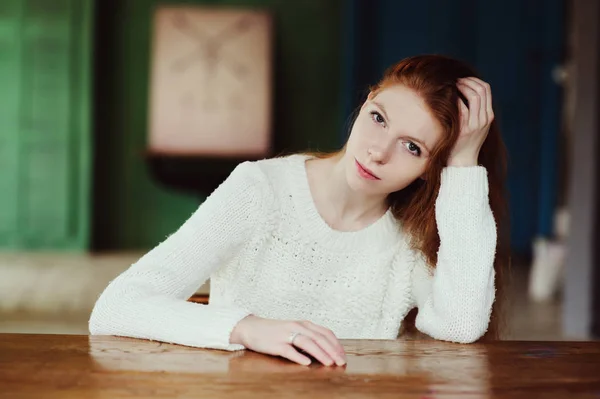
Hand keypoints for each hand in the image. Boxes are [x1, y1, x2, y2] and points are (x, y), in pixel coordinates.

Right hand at [230, 315, 345, 366]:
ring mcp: (286, 334)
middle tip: (341, 362)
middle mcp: (297, 326)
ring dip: (320, 353)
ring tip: (329, 363)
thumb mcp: (294, 331)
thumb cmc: (275, 332)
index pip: (325, 332)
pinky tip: (306, 363)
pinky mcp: (275, 344)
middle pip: (318, 338)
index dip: (336, 344)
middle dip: (332, 350)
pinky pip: (288, 350)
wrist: (251, 328)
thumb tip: (327, 350)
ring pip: (307, 342)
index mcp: (303, 324)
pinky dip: (298, 356)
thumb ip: (308, 337)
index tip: (343, 355)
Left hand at [449, 77, 493, 166]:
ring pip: (474, 96)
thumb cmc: (466, 143)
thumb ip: (475, 112)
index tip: (463, 79)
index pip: (487, 89)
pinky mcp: (465, 129)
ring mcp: (476, 124)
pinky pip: (462, 108)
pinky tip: (448, 97)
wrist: (463, 161)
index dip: (474, 80)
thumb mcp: (476, 126)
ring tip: (453, 86)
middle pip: (482, 89)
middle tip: (457, 80)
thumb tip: (467, 93)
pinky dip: (456, 99)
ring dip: (462, 87)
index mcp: (488, 116)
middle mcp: (484, 118)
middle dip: (468, 81)